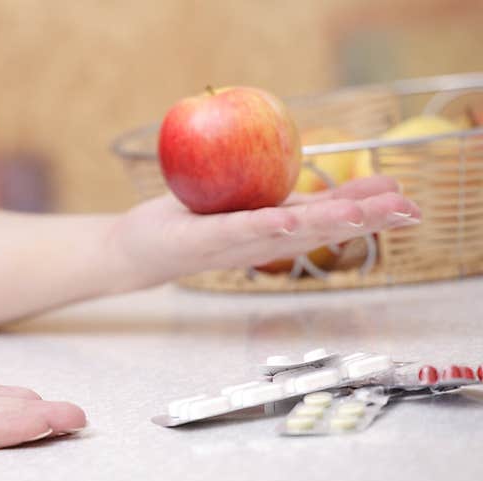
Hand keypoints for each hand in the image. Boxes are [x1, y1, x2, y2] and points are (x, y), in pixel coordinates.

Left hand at [112, 175, 420, 286]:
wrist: (139, 250)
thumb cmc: (189, 223)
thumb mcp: (245, 204)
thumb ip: (279, 192)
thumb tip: (312, 164)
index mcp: (272, 232)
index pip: (326, 220)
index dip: (368, 214)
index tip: (408, 205)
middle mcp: (259, 244)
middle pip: (318, 232)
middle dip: (363, 221)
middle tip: (406, 211)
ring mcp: (233, 246)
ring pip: (285, 235)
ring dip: (323, 225)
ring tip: (360, 214)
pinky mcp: (202, 242)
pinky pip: (235, 233)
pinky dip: (262, 227)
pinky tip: (284, 219)